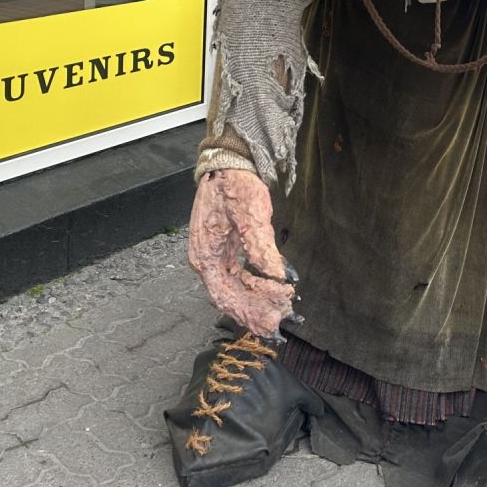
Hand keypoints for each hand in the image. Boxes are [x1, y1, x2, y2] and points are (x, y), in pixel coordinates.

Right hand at [187, 169, 295, 339]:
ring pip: (232, 287)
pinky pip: (236, 275)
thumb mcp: (251, 217)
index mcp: (205, 255)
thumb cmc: (234, 185)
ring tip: (277, 308)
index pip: (224, 296)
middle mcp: (205, 259)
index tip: (269, 324)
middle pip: (228, 295)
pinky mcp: (222, 248)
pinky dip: (251, 285)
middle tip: (278, 322)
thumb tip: (281, 278)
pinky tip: (268, 290)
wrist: (229, 162)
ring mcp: (212, 254)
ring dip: (254, 299)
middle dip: (253, 309)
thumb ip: (264, 251)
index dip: (246, 312)